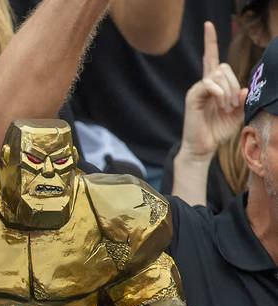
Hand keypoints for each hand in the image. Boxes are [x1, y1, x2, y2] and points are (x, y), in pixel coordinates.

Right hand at [179, 22, 246, 161]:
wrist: (203, 148)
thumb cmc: (217, 131)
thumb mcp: (237, 114)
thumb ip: (242, 99)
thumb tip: (244, 88)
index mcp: (213, 86)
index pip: (211, 59)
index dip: (210, 41)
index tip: (208, 25)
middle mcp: (203, 85)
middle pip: (222, 66)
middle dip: (233, 82)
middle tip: (234, 103)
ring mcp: (197, 90)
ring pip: (218, 74)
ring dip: (228, 91)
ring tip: (227, 108)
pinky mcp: (193, 96)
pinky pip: (209, 84)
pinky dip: (220, 94)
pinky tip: (221, 105)